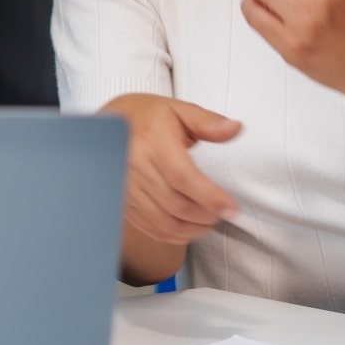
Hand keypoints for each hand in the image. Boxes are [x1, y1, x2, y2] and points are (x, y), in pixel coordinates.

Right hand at [101, 93, 241, 248]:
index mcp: (151, 141)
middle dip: (206, 215)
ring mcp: (127, 188)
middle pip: (175, 204)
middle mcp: (135, 166)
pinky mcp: (124, 203)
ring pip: (164, 222)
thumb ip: (208, 122)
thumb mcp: (179, 110)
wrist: (109, 126)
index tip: (231, 208)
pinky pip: (151, 228)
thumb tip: (234, 129)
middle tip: (224, 211)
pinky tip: (190, 226)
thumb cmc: (147, 117)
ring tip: (210, 219)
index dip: (209, 196)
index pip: (182, 176)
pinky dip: (176, 234)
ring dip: (193, 228)